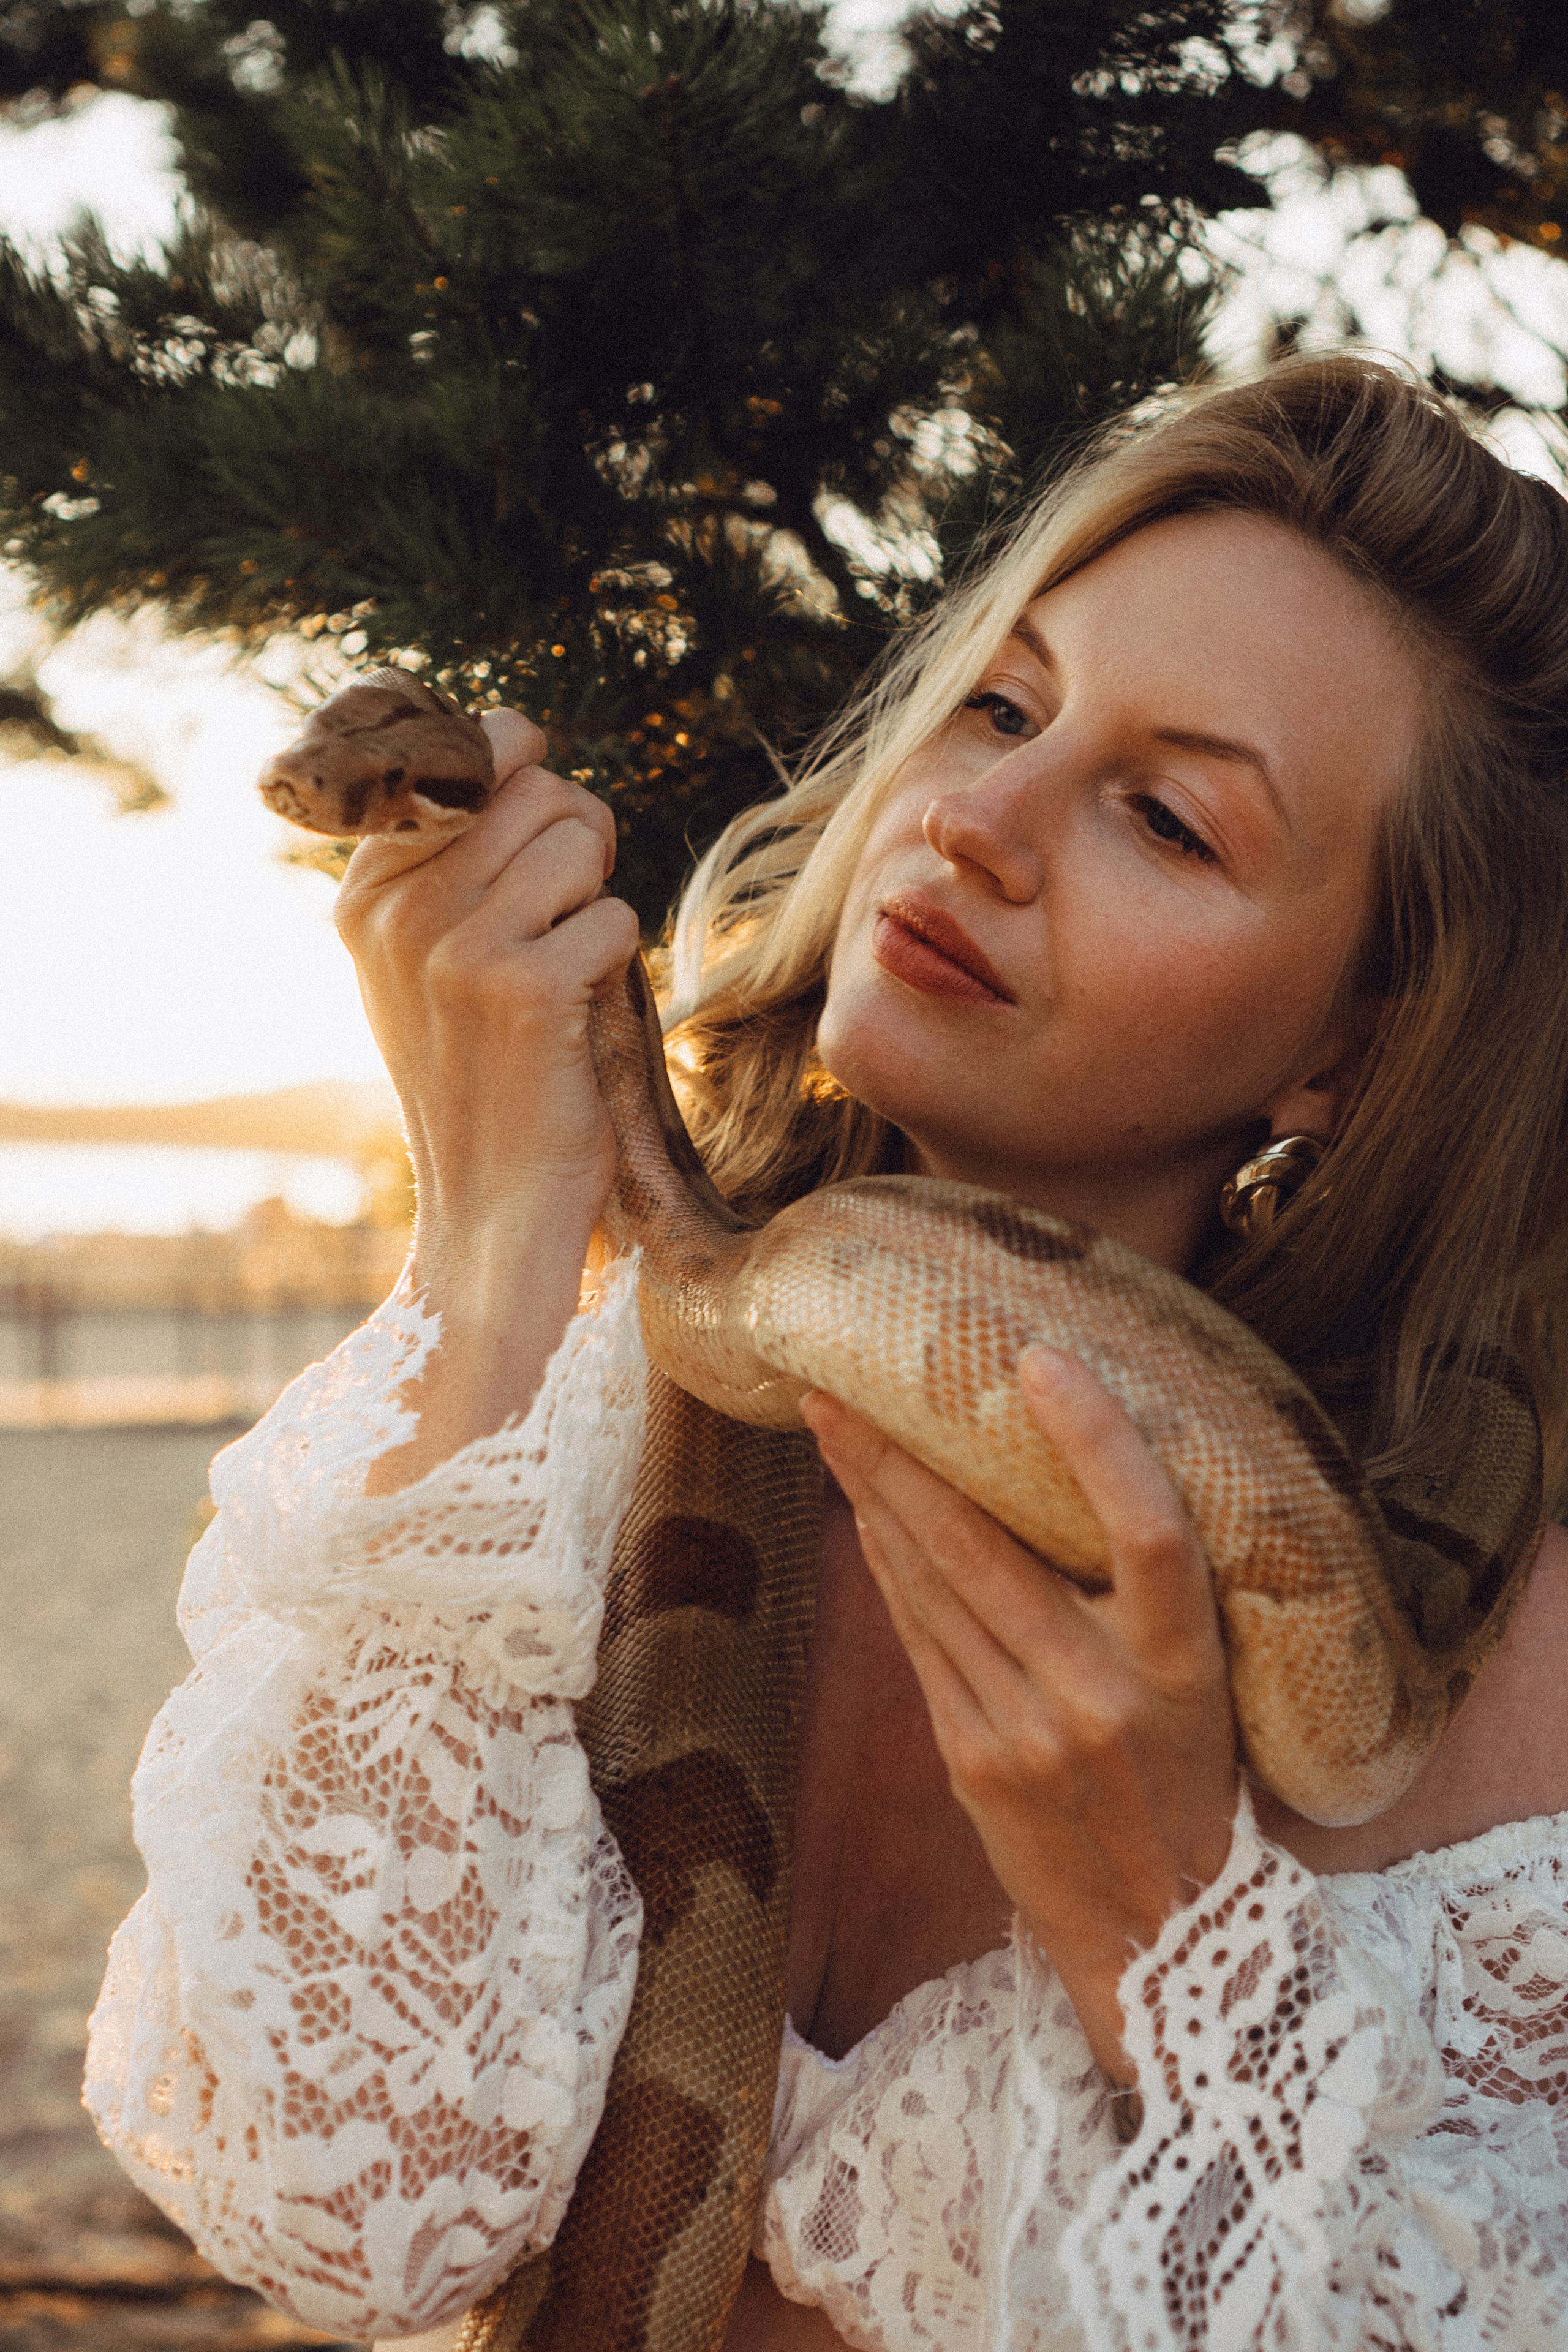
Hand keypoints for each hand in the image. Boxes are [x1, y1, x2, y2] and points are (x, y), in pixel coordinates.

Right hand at [334, 709, 639, 1268]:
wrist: (493, 1202)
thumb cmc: (485, 1070)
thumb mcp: (431, 956)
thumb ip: (453, 851)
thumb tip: (520, 732)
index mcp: (366, 891)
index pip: (459, 753)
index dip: (523, 776)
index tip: (532, 839)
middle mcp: (399, 909)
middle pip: (536, 786)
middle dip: (578, 836)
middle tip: (567, 912)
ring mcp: (455, 948)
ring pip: (579, 839)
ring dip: (598, 899)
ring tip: (567, 965)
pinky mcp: (523, 989)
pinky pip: (613, 916)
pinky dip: (615, 963)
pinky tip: (577, 1015)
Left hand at [799, 1347, 1238, 2086]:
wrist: (1160, 1935)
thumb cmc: (1191, 1782)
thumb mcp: (1206, 1687)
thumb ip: (1145, 1600)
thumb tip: (1056, 1466)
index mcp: (1185, 1665)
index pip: (1148, 1530)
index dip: (1097, 1442)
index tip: (1043, 1361)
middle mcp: (1102, 1694)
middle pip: (985, 1548)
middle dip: (902, 1459)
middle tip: (841, 1384)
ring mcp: (1027, 1733)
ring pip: (931, 1588)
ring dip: (873, 1502)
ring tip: (834, 1430)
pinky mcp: (972, 1763)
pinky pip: (918, 1641)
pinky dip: (888, 1571)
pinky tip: (864, 1520)